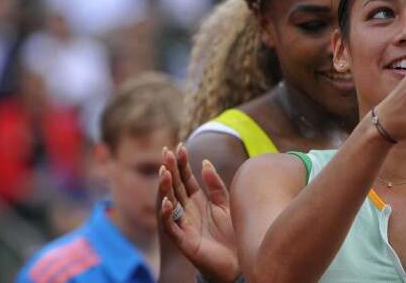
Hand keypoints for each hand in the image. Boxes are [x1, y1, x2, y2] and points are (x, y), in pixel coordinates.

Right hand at [159, 144, 238, 282]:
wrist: (240, 260)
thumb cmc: (233, 232)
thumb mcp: (226, 203)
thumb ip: (215, 185)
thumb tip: (204, 162)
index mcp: (197, 200)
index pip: (186, 178)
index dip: (182, 163)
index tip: (180, 146)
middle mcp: (188, 210)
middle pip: (176, 186)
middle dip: (170, 169)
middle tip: (166, 152)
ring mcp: (184, 225)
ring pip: (169, 203)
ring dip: (165, 188)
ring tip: (165, 172)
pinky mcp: (184, 241)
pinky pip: (171, 227)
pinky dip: (167, 215)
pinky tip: (168, 202)